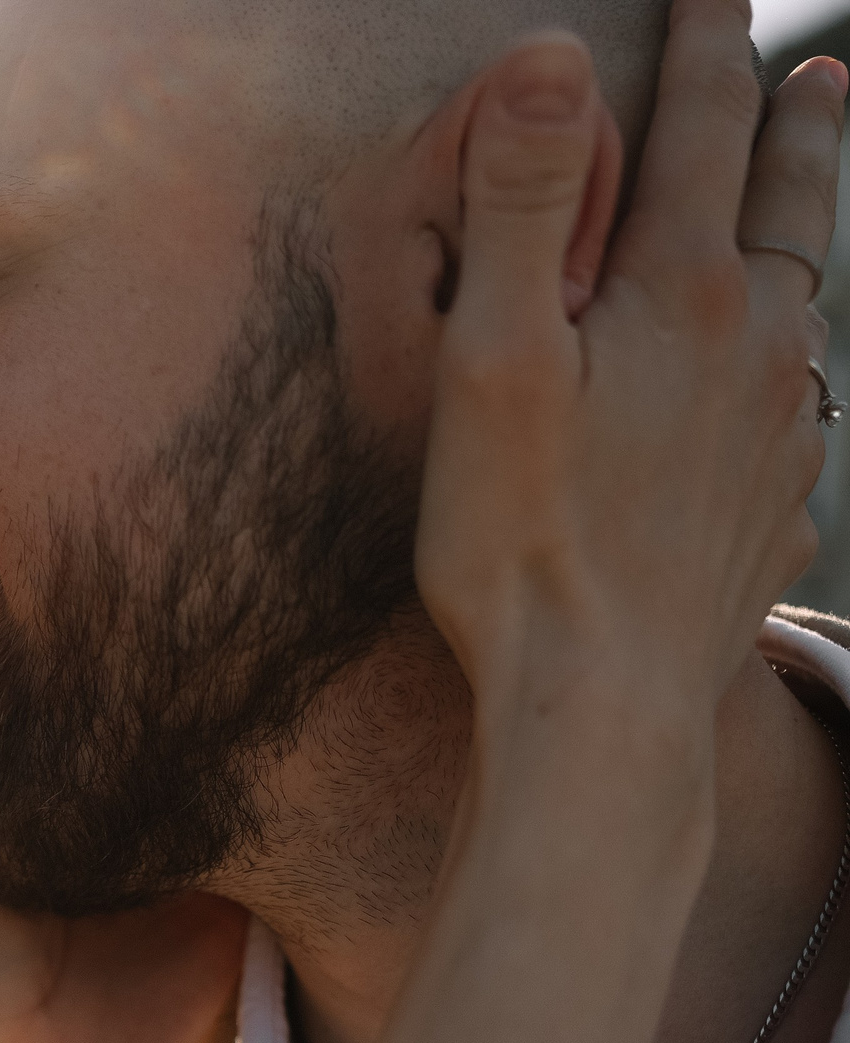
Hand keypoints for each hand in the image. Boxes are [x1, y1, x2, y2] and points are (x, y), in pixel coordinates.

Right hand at [418, 5, 843, 745]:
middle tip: (818, 71)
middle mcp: (761, 349)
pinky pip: (793, 422)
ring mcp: (783, 436)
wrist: (602, 707)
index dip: (703, 37)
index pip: (705, 125)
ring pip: (804, 312)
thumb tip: (558, 57)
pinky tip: (762, 407)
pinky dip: (781, 381)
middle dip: (797, 126)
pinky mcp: (775, 515)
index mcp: (688, 293)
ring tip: (787, 233)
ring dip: (798, 251)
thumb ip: (527, 205)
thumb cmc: (523, 542)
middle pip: (793, 205)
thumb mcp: (495, 359)